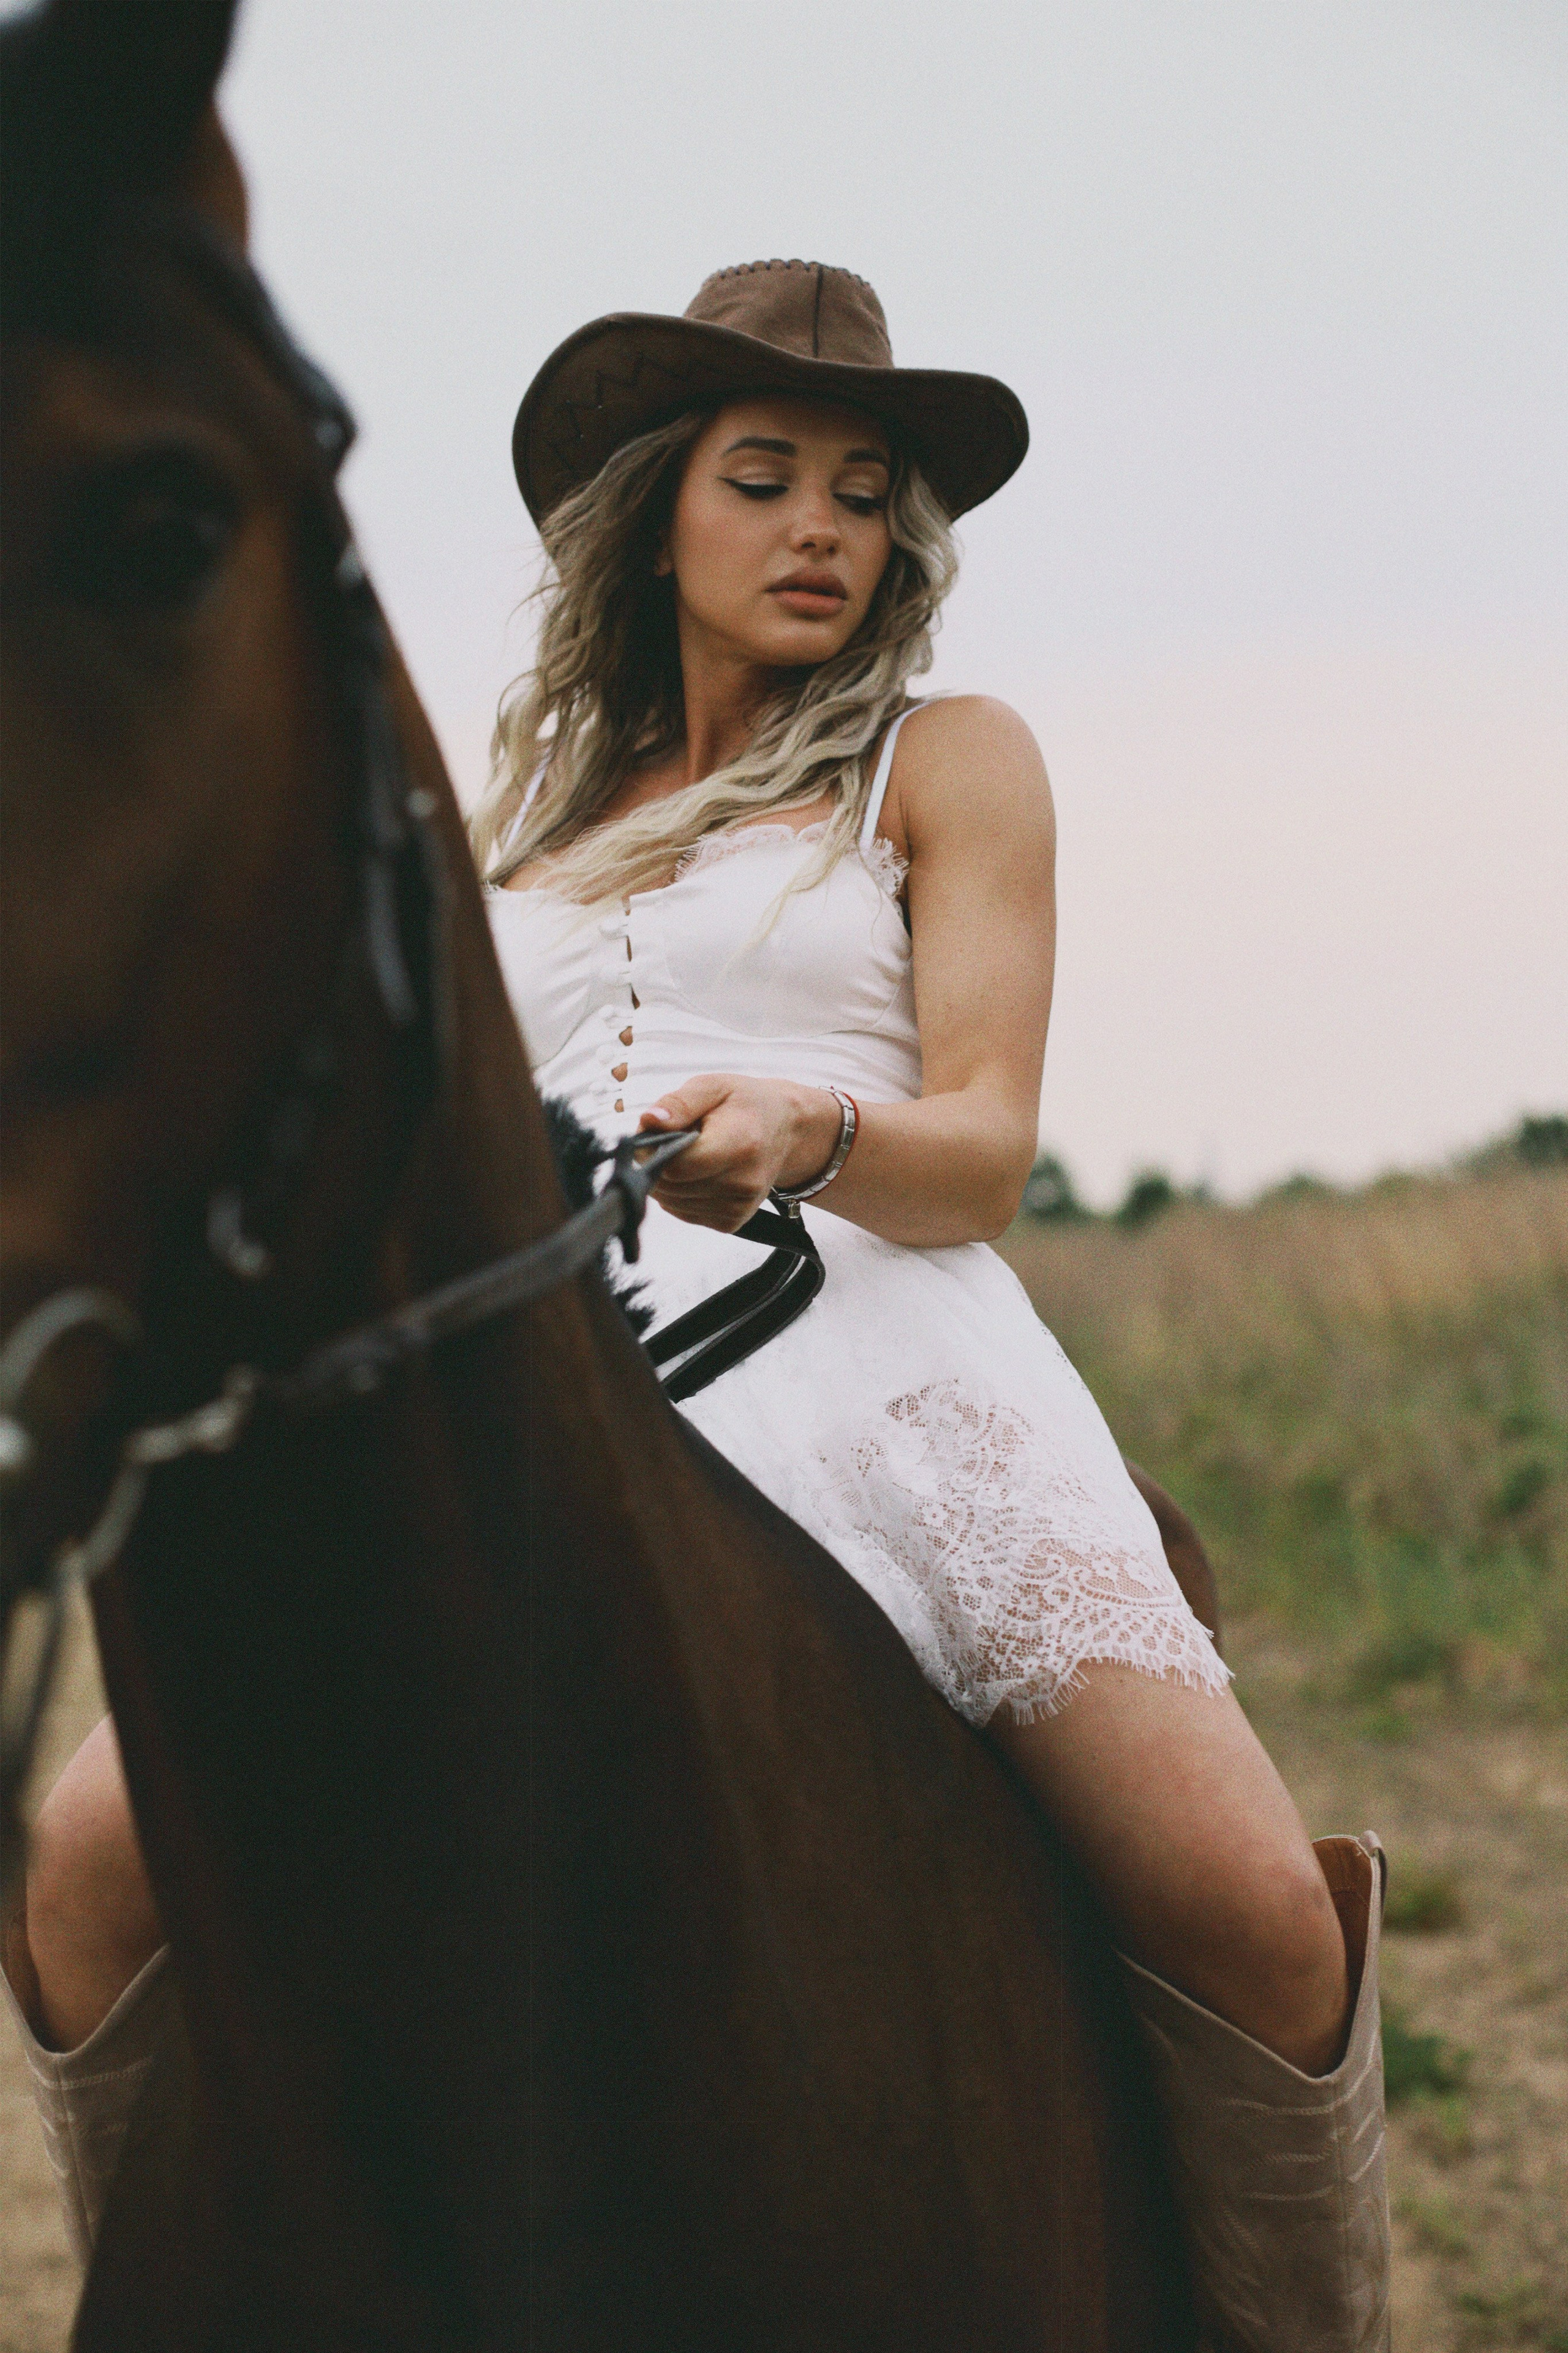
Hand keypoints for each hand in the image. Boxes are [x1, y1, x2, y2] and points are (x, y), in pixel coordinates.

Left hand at [639, 1075, 842, 1231]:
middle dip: (658, 1164)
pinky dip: (679, 1194)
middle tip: (672, 1139)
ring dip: (667, 1180)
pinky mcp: (731, 1222)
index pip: (677, 1165)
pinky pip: (683, 1212)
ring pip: (672, 1202)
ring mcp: (738, 1207)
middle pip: (671, 1187)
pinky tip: (695, 1172)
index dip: (653, 1150)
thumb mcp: (714, 1086)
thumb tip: (649, 1121)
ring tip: (689, 1153)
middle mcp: (743, 1183)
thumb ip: (680, 1103)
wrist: (785, 1130)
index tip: (656, 1133)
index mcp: (740, 1145)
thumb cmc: (746, 1105)